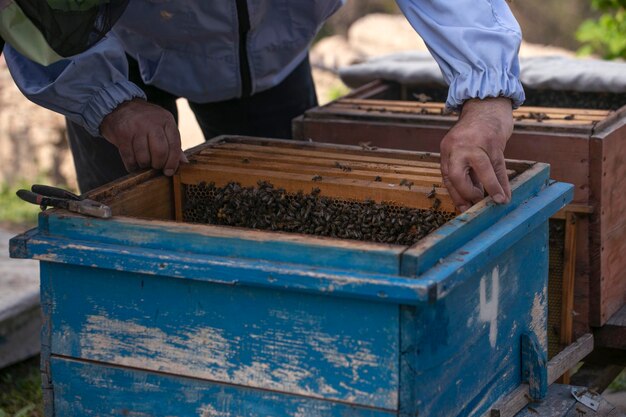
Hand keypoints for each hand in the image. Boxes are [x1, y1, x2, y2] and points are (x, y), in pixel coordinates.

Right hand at [100, 99, 187, 175]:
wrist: (119, 105)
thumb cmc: (145, 120)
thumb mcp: (162, 126)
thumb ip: (173, 144)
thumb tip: (184, 163)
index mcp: (166, 120)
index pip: (174, 145)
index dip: (173, 162)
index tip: (169, 171)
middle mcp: (152, 122)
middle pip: (160, 152)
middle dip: (158, 165)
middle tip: (155, 166)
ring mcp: (136, 127)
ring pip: (144, 157)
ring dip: (144, 165)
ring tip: (143, 162)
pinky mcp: (122, 134)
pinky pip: (129, 157)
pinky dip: (132, 165)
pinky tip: (133, 163)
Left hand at [440, 97, 513, 211]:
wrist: (488, 106)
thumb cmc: (474, 133)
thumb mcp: (461, 148)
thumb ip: (463, 171)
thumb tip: (468, 201)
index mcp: (447, 150)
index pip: (448, 177)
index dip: (456, 195)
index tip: (464, 210)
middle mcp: (458, 147)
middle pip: (456, 175)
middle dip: (467, 193)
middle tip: (477, 204)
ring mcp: (477, 143)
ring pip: (482, 170)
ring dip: (491, 189)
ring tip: (498, 202)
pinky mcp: (494, 142)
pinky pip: (499, 166)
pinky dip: (503, 182)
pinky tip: (506, 194)